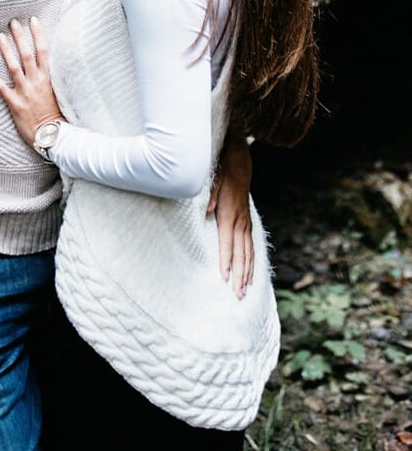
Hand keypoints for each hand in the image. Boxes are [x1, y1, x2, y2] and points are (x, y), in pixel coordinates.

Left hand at [0, 17, 62, 147]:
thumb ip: (53, 76)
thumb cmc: (57, 114)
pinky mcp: (15, 103)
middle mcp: (36, 81)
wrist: (52, 135)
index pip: (44, 50)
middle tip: (13, 21)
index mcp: (48, 77)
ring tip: (0, 36)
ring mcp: (25, 91)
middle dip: (20, 36)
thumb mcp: (59, 91)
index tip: (34, 20)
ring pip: (14, 67)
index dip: (38, 34)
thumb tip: (51, 61)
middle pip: (27, 54)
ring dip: (7, 50)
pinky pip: (1, 88)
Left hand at [207, 138, 253, 298]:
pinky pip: (251, 247)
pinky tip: (250, 275)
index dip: (226, 261)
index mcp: (229, 215)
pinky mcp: (247, 222)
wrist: (239, 161)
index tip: (224, 278)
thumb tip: (206, 211)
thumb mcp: (213, 180)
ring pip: (248, 253)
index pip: (227, 243)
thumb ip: (209, 195)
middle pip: (241, 254)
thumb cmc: (222, 172)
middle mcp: (240, 222)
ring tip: (245, 292)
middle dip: (239, 276)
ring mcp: (245, 223)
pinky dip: (251, 263)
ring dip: (247, 274)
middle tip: (238, 296)